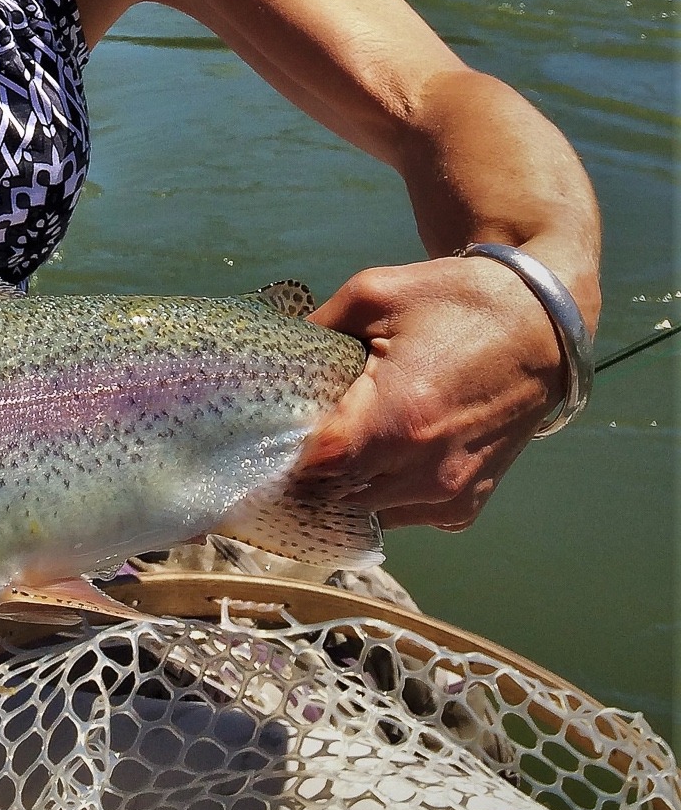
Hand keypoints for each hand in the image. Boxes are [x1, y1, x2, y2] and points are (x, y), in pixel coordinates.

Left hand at [294, 256, 566, 529]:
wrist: (540, 326)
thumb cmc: (456, 303)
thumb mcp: (373, 295)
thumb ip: (316, 328)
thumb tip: (275, 355)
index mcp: (398, 419)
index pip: (319, 469)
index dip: (286, 458)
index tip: (268, 438)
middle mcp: (425, 470)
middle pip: (336, 498)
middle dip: (310, 475)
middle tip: (293, 441)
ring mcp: (449, 495)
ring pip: (369, 513)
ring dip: (346, 488)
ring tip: (337, 446)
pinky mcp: (466, 506)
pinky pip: (405, 514)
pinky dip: (384, 494)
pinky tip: (380, 456)